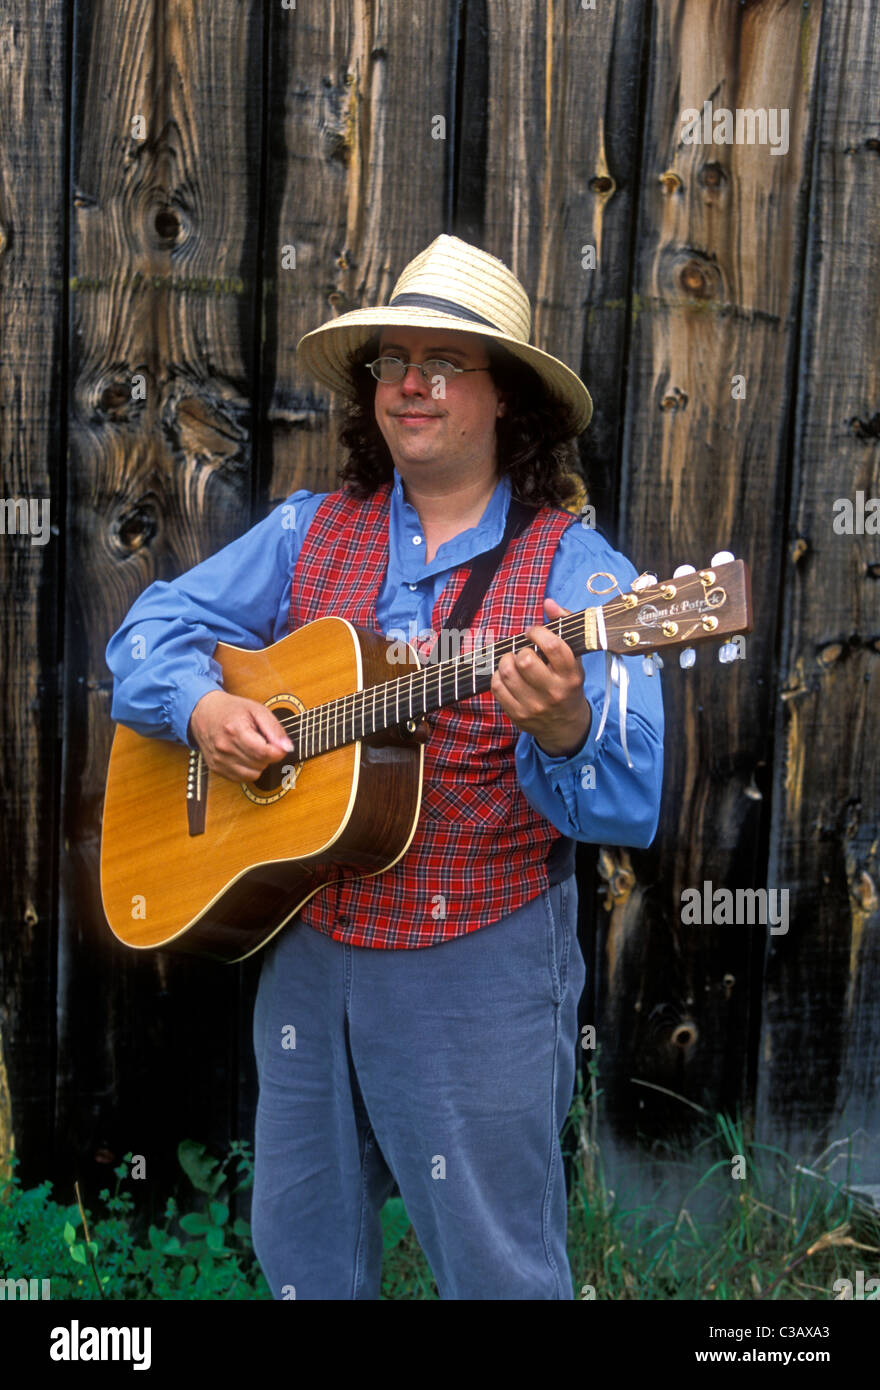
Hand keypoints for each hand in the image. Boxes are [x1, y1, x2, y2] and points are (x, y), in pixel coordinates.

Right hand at [188, 690, 293, 781]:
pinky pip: (241, 778)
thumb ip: (274, 729)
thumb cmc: (232, 709)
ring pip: (253, 775)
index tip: (280, 745)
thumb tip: (287, 747)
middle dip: (268, 755)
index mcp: (236, 730)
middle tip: (263, 742)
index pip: (265, 753)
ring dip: (259, 764)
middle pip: (260, 764)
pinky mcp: (216, 768)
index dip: (278, 751)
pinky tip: (245, 755)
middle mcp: (225, 748)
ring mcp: (219, 760)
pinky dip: (248, 770)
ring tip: (254, 748)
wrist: (203, 712)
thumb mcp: (257, 710)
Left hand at [490, 597, 590, 757]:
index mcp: (571, 675)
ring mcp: (534, 705)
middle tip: (523, 651)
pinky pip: (497, 687)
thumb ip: (564, 626)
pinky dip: (498, 676)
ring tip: (513, 661)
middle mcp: (554, 692)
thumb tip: (548, 602)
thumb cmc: (568, 685)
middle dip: (520, 649)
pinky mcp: (518, 715)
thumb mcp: (574, 659)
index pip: (552, 646)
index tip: (533, 632)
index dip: (537, 632)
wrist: (566, 726)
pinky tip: (507, 676)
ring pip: (507, 672)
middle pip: (525, 660)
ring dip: (506, 660)